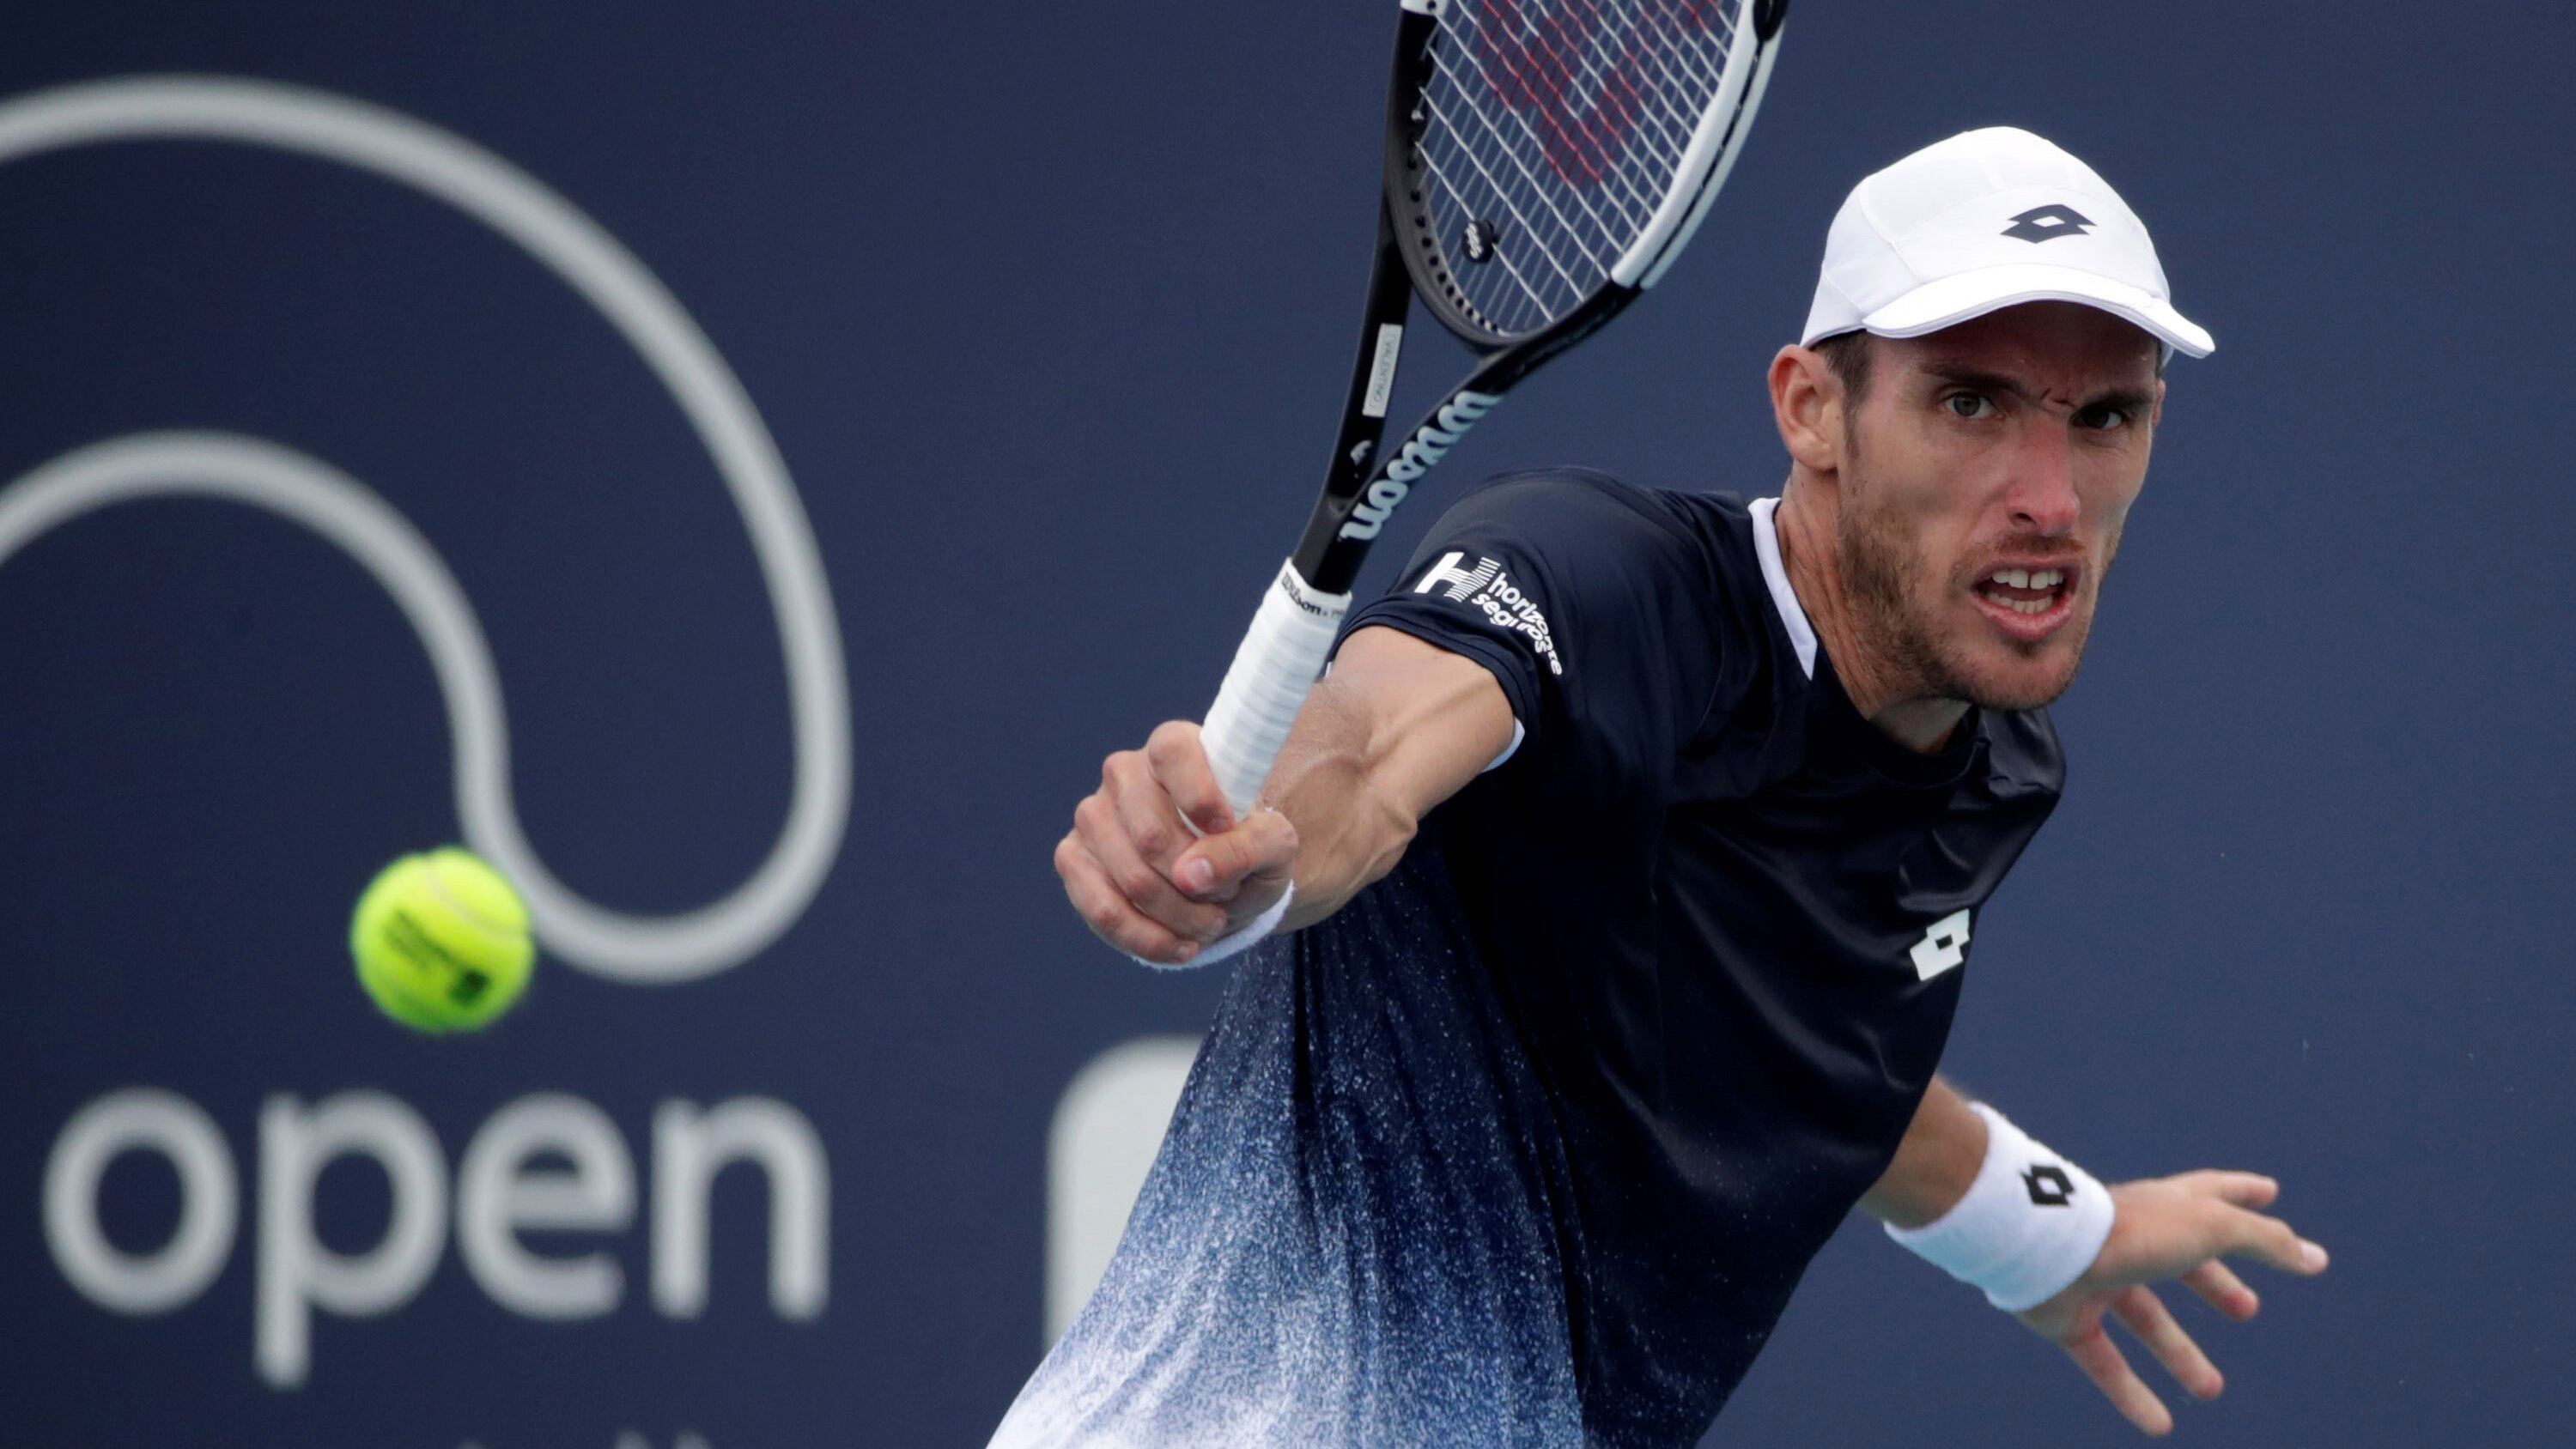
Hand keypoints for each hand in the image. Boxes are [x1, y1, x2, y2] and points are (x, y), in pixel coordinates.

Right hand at [1056, 720, 1298, 963]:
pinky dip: (1146, 938)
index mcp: (1174, 748)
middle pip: (1151, 835)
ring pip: (1130, 878)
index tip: (1227, 827)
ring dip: (1178, 916)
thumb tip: (1191, 874)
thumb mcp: (1274, 845)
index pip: (1173, 752)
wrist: (1221, 884)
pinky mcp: (1073, 859)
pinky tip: (1179, 945)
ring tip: (1210, 923)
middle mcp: (1124, 773)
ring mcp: (1093, 816)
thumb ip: (1247, 848)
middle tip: (1227, 897)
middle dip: (1198, 883)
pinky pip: (1101, 909)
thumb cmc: (1248, 848)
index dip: (1199, 793)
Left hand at [2015, 1171, 2327, 1435]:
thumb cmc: (2133, 1230)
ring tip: (2212, 1388)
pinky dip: (2130, 1393)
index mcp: (2166, 1206)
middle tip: (2247, 1309)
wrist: (2046, 1249)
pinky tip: (2159, 1425)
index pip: (2214, 1195)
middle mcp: (2132, 1239)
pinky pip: (2103, 1361)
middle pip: (2181, 1262)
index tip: (2269, 1192)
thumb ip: (2266, 1241)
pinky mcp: (2067, 1316)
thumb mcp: (2212, 1228)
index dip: (2243, 1194)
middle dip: (2214, 1284)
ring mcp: (2097, 1276)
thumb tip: (2315, 1257)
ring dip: (2179, 1353)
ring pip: (2145, 1319)